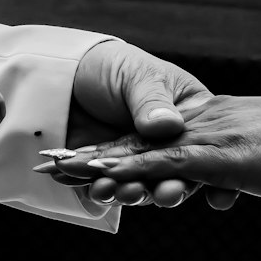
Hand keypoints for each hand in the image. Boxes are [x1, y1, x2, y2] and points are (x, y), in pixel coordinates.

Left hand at [51, 41, 238, 208]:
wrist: (66, 72)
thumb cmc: (113, 66)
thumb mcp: (138, 77)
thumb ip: (152, 102)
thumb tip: (168, 125)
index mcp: (184, 121)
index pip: (194, 154)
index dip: (190, 176)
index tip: (174, 188)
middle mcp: (162, 147)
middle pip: (169, 178)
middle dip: (160, 191)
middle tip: (150, 194)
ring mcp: (134, 162)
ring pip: (138, 186)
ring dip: (128, 193)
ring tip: (111, 190)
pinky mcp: (105, 171)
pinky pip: (107, 186)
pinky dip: (99, 191)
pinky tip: (92, 189)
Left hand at [51, 95, 260, 203]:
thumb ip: (233, 171)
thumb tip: (216, 193)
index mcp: (213, 122)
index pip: (154, 137)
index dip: (115, 147)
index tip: (81, 156)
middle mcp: (202, 124)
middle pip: (136, 140)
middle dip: (90, 152)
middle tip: (49, 160)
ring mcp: (207, 137)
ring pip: (141, 150)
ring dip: (99, 162)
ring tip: (60, 170)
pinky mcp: (216, 154)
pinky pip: (162, 163)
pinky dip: (129, 170)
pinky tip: (103, 178)